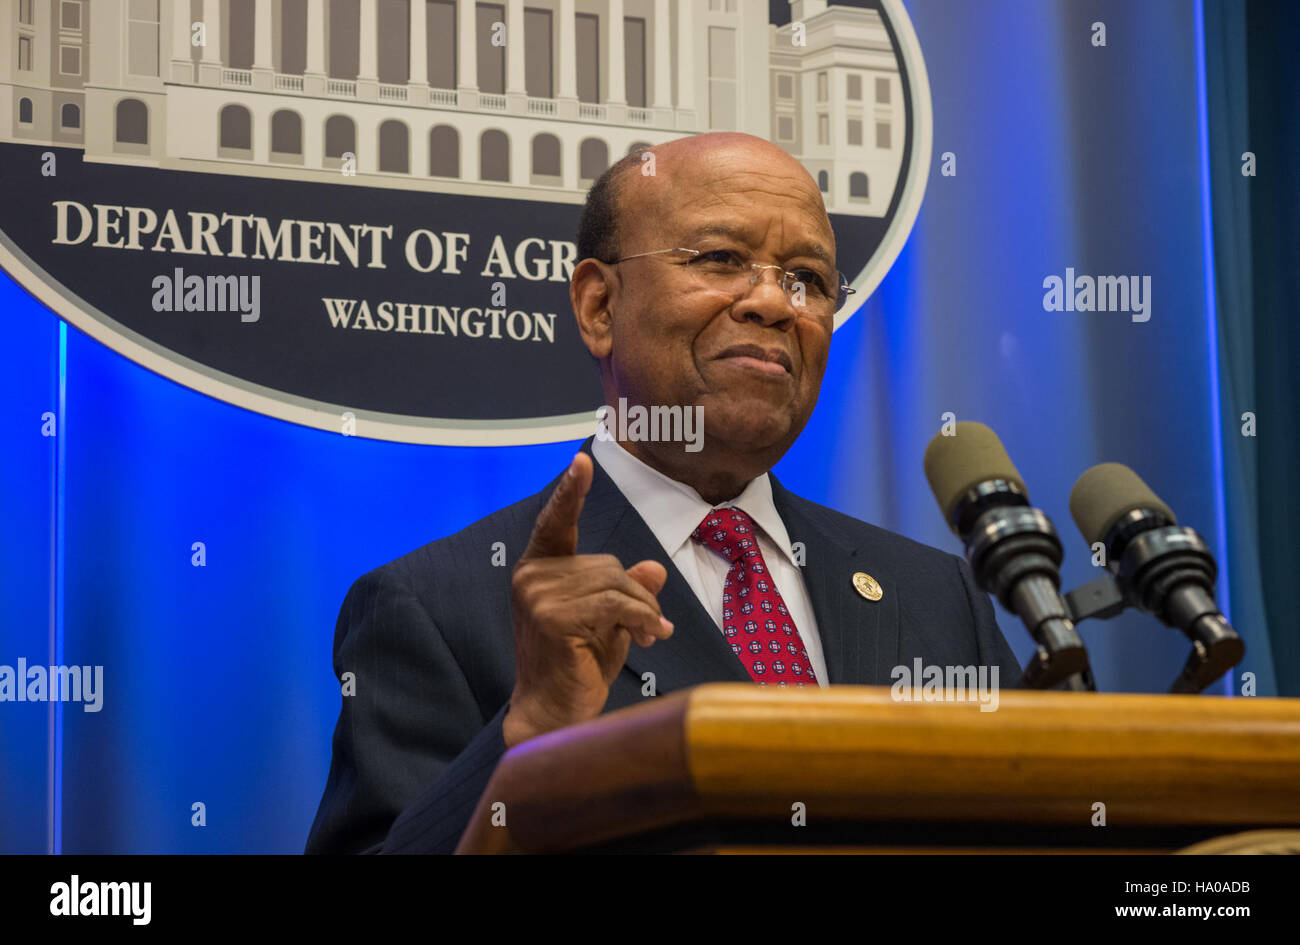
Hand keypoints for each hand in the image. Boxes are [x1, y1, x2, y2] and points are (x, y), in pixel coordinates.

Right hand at [503, 452, 672, 747]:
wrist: (557, 714)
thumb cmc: (579, 666)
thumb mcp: (609, 620)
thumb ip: (624, 590)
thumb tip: (652, 569)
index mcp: (537, 570)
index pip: (555, 524)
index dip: (570, 493)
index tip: (582, 461)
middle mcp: (531, 577)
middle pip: (607, 564)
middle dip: (637, 596)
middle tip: (650, 628)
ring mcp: (538, 595)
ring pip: (618, 583)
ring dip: (643, 612)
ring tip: (649, 637)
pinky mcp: (554, 615)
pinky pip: (618, 604)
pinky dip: (642, 620)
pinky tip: (649, 639)